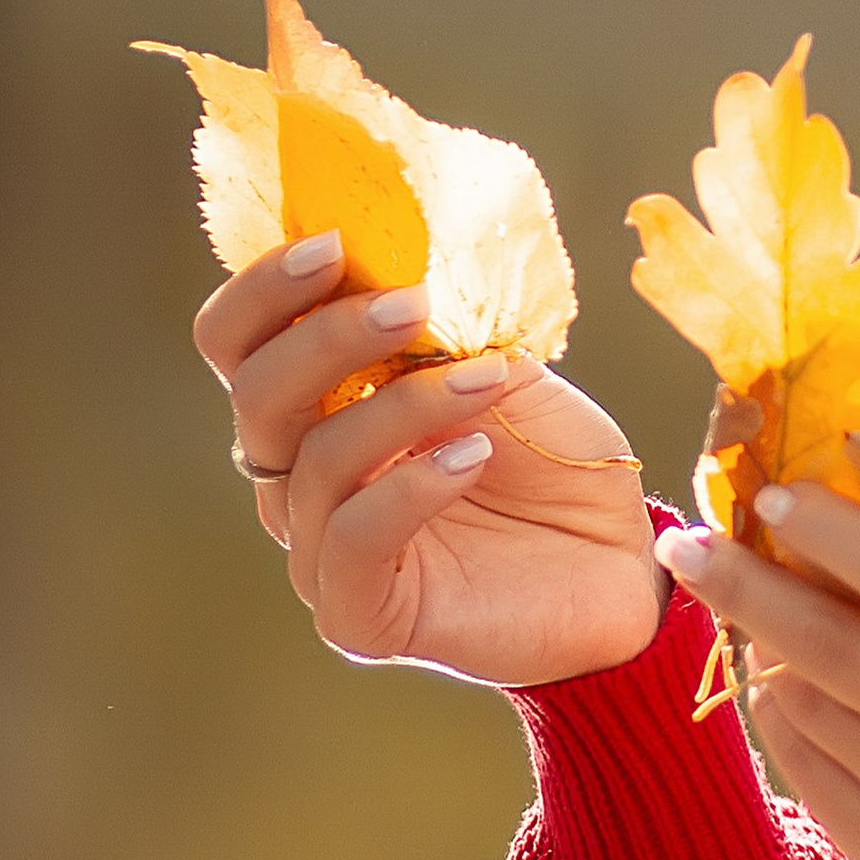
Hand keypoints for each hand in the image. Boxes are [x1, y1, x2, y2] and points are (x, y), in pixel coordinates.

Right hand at [197, 232, 663, 686]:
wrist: (619, 570)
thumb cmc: (557, 463)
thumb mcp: (506, 369)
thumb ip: (445, 329)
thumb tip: (402, 268)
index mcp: (318, 409)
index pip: (239, 344)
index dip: (265, 290)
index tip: (336, 243)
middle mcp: (300, 480)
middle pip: (255, 396)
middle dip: (329, 336)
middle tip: (414, 305)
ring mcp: (321, 551)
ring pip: (315, 462)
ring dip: (404, 406)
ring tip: (488, 381)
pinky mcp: (357, 616)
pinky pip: (351, 541)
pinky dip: (409, 489)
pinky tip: (474, 455)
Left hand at [658, 480, 859, 859]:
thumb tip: (821, 537)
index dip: (827, 529)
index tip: (770, 496)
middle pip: (830, 647)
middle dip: (745, 587)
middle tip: (686, 545)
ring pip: (804, 711)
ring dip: (769, 659)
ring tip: (768, 630)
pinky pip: (808, 775)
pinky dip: (787, 726)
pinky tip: (795, 698)